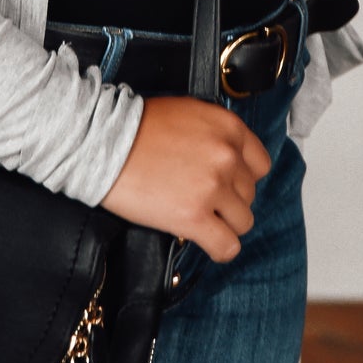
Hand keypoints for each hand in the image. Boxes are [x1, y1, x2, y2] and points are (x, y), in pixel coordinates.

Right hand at [100, 92, 271, 260]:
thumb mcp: (188, 113)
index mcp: (228, 128)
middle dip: (228, 200)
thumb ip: (215, 135)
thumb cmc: (136, 126)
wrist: (102, 142)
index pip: (260, 165)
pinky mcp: (193, 216)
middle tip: (202, 199)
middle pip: (249, 195)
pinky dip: (220, 249)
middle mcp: (226, 156)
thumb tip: (227, 160)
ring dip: (223, 223)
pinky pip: (227, 246)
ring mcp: (212, 187)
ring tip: (200, 219)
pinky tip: (208, 243)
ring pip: (242, 222)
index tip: (227, 184)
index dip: (242, 178)